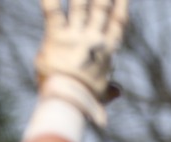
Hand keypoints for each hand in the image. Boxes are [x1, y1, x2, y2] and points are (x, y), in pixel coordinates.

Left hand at [36, 0, 126, 125]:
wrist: (69, 101)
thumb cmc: (84, 102)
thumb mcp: (99, 96)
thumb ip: (109, 91)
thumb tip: (118, 92)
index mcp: (106, 50)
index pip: (118, 23)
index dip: (121, 6)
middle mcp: (93, 38)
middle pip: (101, 8)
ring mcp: (75, 36)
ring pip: (79, 6)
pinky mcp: (56, 37)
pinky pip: (53, 13)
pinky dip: (49, 1)